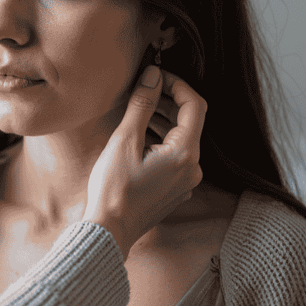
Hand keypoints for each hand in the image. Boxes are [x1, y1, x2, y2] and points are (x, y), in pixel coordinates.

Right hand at [83, 66, 204, 259]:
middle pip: (189, 122)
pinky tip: (138, 139)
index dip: (178, 85)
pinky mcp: (175, 190)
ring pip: (181, 140)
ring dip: (163, 121)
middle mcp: (193, 168)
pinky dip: (160, 140)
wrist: (110, 231)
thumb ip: (142, 105)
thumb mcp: (125, 140)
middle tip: (142, 91)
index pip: (195, 105)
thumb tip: (153, 75)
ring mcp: (186, 182)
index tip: (156, 77)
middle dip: (167, 102)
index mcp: (185, 153)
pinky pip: (175, 157)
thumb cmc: (114, 188)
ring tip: (136, 111)